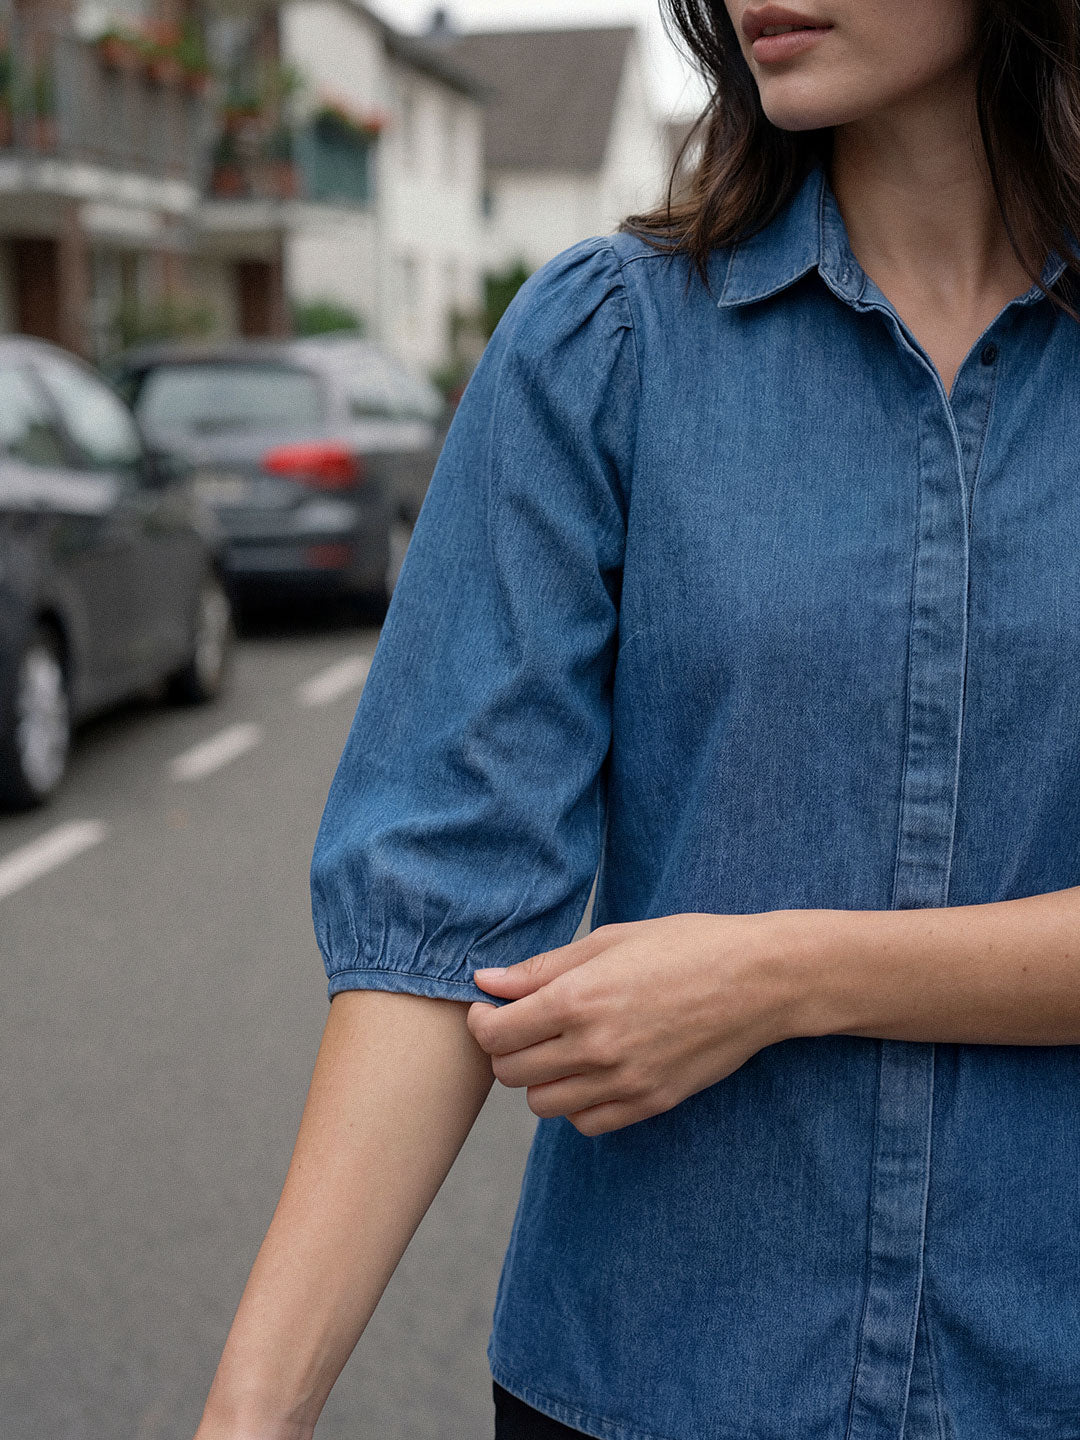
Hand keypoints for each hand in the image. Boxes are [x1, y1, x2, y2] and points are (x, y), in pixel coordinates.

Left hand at [467, 912, 813, 1136]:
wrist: (759, 979)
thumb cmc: (685, 945)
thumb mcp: (610, 940)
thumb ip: (542, 968)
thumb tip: (487, 981)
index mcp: (580, 998)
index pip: (495, 1035)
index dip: (482, 1022)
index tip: (491, 1008)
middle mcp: (596, 1047)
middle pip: (511, 1073)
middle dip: (506, 1048)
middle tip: (525, 1024)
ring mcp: (624, 1081)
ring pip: (543, 1104)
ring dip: (540, 1077)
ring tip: (561, 1046)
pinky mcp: (650, 1103)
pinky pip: (586, 1122)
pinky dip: (577, 1102)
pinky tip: (591, 1071)